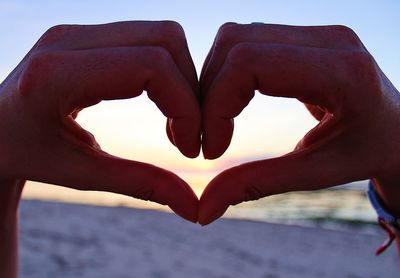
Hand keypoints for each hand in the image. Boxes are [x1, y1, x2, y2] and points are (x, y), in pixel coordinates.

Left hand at [0, 21, 200, 221]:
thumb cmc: (23, 155)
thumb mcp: (79, 174)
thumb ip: (139, 185)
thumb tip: (192, 207)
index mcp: (56, 74)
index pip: (151, 66)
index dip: (185, 106)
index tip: (189, 147)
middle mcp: (68, 38)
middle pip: (165, 40)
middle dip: (191, 90)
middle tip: (188, 134)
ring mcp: (79, 30)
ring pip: (162, 35)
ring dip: (182, 80)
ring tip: (176, 123)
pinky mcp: (89, 34)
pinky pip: (148, 41)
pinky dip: (168, 73)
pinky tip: (162, 106)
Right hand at [199, 23, 399, 224]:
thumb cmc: (369, 153)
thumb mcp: (317, 173)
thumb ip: (257, 185)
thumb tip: (204, 210)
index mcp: (341, 71)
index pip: (249, 63)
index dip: (215, 104)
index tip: (211, 149)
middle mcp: (329, 39)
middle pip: (235, 43)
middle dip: (207, 93)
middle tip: (206, 136)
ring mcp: (317, 32)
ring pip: (235, 38)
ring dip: (213, 82)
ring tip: (215, 123)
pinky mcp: (304, 36)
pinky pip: (248, 43)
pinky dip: (226, 74)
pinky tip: (230, 105)